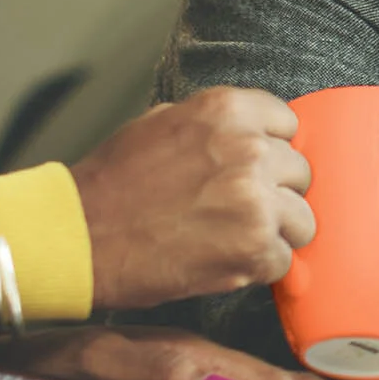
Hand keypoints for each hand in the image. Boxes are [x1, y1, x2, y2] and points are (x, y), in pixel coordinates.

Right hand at [68, 87, 316, 309]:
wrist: (76, 237)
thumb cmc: (111, 183)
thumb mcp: (160, 124)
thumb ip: (213, 125)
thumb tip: (254, 134)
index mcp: (227, 110)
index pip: (288, 124)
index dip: (270, 151)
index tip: (250, 170)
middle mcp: (250, 149)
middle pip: (299, 173)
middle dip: (274, 193)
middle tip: (234, 211)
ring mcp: (257, 201)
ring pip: (302, 219)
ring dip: (274, 233)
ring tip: (230, 239)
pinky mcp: (255, 249)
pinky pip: (283, 261)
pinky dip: (257, 268)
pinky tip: (220, 261)